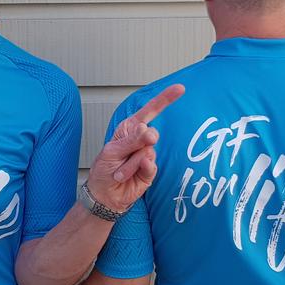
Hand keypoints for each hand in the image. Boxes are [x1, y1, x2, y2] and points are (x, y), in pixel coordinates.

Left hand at [87, 84, 185, 212]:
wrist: (104, 195)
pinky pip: (150, 165)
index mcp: (129, 129)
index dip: (165, 99)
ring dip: (130, 163)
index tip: (180, 89)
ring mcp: (147, 155)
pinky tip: (127, 175)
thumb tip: (150, 132)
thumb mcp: (112, 151)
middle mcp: (141, 140)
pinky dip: (138, 169)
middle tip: (125, 153)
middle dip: (139, 143)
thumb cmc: (104, 169)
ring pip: (148, 152)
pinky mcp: (151, 170)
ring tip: (119, 171)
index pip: (150, 111)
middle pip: (151, 134)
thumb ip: (131, 141)